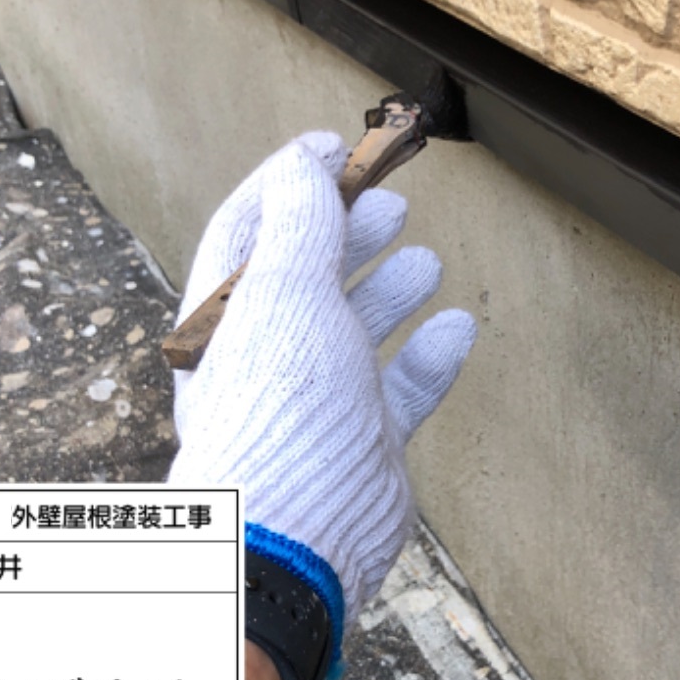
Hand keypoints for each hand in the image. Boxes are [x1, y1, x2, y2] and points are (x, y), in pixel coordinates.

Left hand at [168, 132, 475, 621]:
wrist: (298, 533)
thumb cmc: (278, 410)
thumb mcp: (285, 293)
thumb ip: (299, 225)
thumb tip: (303, 163)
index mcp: (224, 316)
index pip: (250, 231)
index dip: (289, 185)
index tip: (332, 147)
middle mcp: (267, 356)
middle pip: (308, 277)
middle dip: (347, 234)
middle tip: (389, 201)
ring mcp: (318, 401)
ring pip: (355, 330)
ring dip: (390, 290)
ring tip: (423, 256)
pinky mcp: (365, 441)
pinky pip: (402, 387)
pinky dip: (429, 355)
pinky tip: (456, 326)